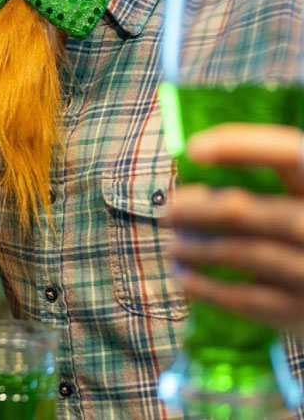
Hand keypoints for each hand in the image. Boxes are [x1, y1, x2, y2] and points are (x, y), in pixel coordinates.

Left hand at [166, 123, 303, 337]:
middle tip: (169, 210)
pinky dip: (204, 286)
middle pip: (242, 210)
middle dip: (194, 209)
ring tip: (172, 244)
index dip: (240, 146)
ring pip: (235, 252)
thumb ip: (278, 184)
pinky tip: (183, 277)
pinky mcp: (302, 313)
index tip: (194, 149)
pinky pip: (241, 299)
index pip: (290, 153)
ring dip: (192, 246)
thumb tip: (200, 160)